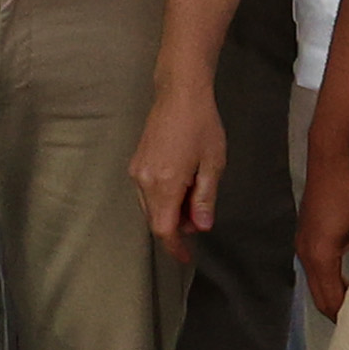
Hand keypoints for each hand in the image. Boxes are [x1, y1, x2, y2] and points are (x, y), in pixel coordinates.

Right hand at [130, 60, 227, 252]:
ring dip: (171, 210)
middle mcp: (144, 180)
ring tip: (194, 194)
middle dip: (177, 226)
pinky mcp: (136, 161)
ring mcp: (137, 170)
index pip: (164, 229)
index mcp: (164, 183)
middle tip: (200, 214)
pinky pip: (146, 192)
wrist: (180, 92)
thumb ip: (204, 198)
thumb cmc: (201, 124)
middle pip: (156, 219)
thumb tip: (200, 226)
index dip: (175, 247)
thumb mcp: (212, 164)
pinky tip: (181, 183)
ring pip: (150, 206)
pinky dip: (163, 197)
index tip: (186, 257)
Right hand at [292, 145, 348, 321]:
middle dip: (337, 312)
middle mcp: (306, 255)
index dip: (345, 316)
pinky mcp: (306, 240)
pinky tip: (347, 282)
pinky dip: (329, 283)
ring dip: (333, 297)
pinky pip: (315, 271)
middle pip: (319, 297)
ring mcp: (303, 247)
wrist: (328, 164)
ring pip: (316, 285)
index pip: (330, 299)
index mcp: (320, 255)